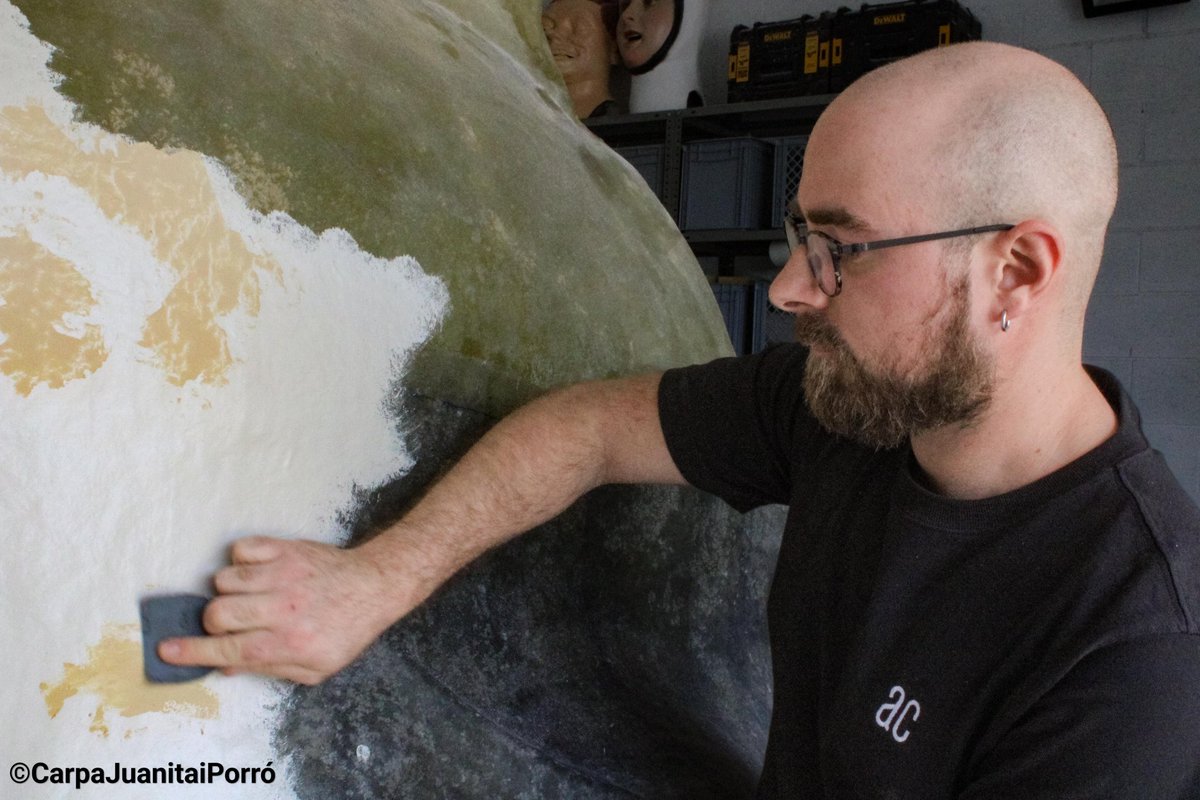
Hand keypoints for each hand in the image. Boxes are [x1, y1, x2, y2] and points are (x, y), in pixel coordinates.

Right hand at [158, 535, 407, 684]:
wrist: (374, 586)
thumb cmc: (345, 630)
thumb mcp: (314, 667)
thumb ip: (268, 668)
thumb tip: (225, 666)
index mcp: (288, 643)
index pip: (228, 652)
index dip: (192, 652)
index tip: (166, 649)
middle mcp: (283, 609)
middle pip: (218, 614)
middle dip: (213, 622)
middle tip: (230, 623)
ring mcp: (283, 575)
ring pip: (224, 580)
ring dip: (227, 592)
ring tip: (249, 596)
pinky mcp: (286, 549)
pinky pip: (241, 549)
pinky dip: (240, 561)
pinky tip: (256, 572)